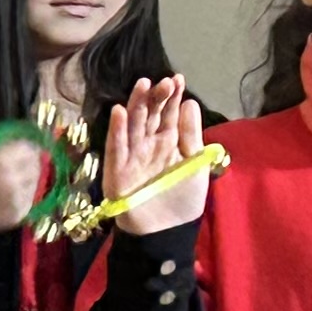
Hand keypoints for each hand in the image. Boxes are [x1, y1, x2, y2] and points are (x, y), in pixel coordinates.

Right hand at [0, 134, 51, 236]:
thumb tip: (0, 142)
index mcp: (3, 162)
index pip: (29, 149)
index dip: (29, 147)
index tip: (29, 148)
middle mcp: (14, 180)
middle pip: (35, 166)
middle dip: (32, 163)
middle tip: (26, 163)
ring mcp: (17, 198)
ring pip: (34, 184)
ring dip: (28, 180)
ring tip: (18, 180)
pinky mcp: (17, 214)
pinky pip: (28, 201)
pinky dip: (23, 196)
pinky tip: (13, 195)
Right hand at [103, 78, 213, 234]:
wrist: (166, 231)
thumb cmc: (182, 199)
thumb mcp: (195, 164)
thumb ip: (191, 135)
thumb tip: (190, 103)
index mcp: (167, 143)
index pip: (168, 114)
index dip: (172, 97)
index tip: (177, 79)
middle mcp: (148, 145)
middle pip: (149, 115)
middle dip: (156, 97)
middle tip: (164, 81)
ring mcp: (131, 156)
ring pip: (132, 125)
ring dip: (135, 105)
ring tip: (142, 85)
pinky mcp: (117, 169)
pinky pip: (116, 147)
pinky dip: (117, 130)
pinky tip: (119, 112)